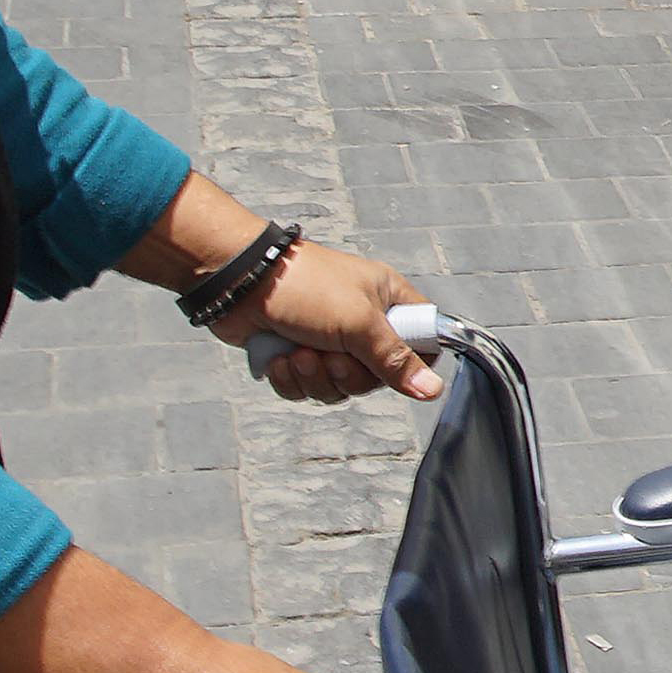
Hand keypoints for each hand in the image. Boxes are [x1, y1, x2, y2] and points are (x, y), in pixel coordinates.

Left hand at [230, 236, 444, 402]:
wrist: (239, 282)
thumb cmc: (302, 285)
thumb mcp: (358, 321)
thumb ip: (395, 359)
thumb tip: (432, 390)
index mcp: (387, 301)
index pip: (421, 342)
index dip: (410, 364)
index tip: (388, 366)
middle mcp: (361, 322)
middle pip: (375, 377)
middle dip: (346, 374)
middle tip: (330, 356)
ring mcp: (329, 341)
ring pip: (339, 387)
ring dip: (315, 377)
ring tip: (298, 353)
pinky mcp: (298, 355)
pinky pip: (307, 389)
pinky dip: (292, 380)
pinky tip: (281, 357)